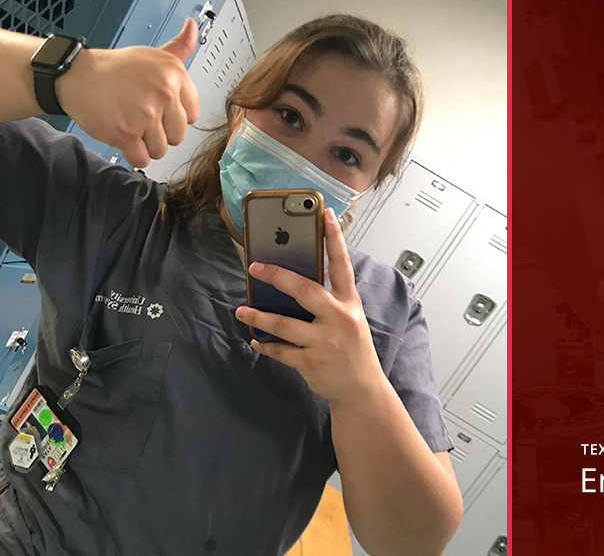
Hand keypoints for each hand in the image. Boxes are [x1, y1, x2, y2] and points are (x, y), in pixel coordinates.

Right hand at [57, 18, 200, 167]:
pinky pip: (141, 159)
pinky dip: (133, 155)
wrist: (77, 76)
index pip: (193, 115)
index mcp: (174, 74)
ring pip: (160, 150)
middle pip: (178, 136)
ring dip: (146, 145)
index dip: (175, 116)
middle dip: (161, 133)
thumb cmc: (115, 68)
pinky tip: (126, 140)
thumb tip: (193, 28)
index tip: (161, 110)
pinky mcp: (125, 133)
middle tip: (143, 119)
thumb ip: (178, 48)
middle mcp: (163, 93)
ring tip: (133, 126)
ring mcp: (144, 114)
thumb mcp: (151, 54)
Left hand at [235, 208, 386, 405]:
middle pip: (305, 290)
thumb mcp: (350, 318)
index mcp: (350, 303)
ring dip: (258, 316)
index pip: (342, 264)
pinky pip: (280, 351)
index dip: (334, 238)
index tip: (324, 213)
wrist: (361, 390)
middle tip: (254, 268)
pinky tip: (256, 340)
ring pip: (283, 324)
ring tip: (242, 309)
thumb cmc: (352, 349)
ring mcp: (325, 342)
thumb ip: (329, 300)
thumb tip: (291, 281)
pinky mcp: (311, 362)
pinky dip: (265, 345)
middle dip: (277, 276)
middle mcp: (340, 319)